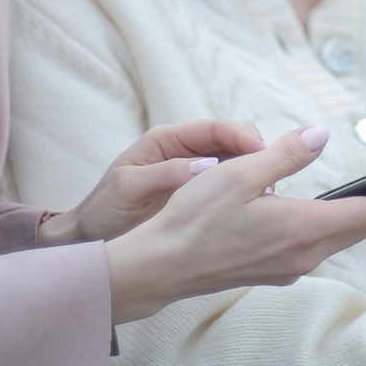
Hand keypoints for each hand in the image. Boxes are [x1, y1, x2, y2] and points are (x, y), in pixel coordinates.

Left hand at [38, 119, 266, 245]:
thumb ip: (164, 174)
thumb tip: (206, 166)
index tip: (264, 154)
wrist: (92, 237)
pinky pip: (230, 189)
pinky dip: (246, 195)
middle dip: (256, 156)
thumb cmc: (104, 209)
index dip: (243, 137)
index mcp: (165, 141)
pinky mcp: (199, 197)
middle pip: (233, 142)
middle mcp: (184, 152)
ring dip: (254, 177)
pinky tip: (257, 211)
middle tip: (272, 180)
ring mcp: (194, 174)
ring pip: (237, 166)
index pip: (214, 129)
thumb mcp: (129, 188)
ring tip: (269, 198)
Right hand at [104, 126, 365, 323]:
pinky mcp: (270, 272)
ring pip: (338, 240)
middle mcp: (303, 254)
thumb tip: (319, 136)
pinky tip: (317, 216)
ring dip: (360, 218)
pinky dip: (330, 228)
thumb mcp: (237, 174)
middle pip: (362, 229)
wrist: (160, 267)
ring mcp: (287, 267)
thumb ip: (283, 155)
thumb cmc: (192, 220)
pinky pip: (314, 248)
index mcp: (302, 227)